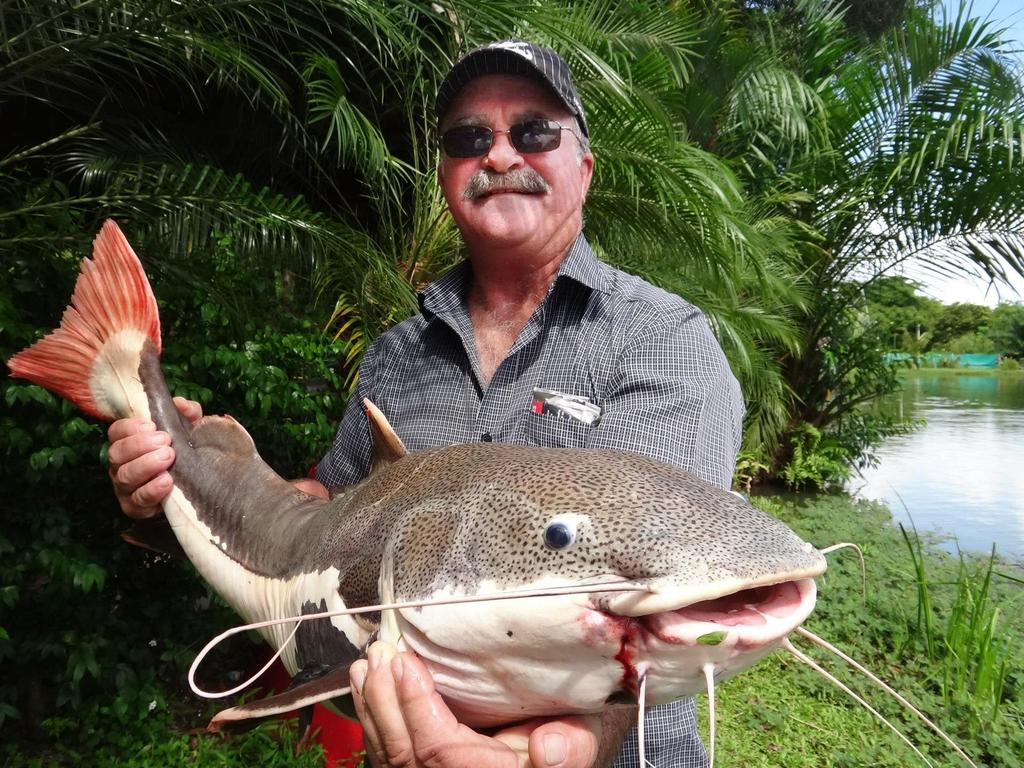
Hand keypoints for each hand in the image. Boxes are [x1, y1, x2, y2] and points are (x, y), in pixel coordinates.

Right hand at [107, 396, 201, 518]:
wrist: (193, 487)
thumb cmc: (183, 453)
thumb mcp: (188, 430)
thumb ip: (186, 414)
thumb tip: (181, 404)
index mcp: (128, 442)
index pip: (117, 431)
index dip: (130, 427)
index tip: (152, 425)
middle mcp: (121, 464)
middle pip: (117, 453)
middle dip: (140, 445)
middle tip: (165, 442)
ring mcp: (125, 487)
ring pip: (125, 476)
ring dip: (146, 466)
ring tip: (167, 458)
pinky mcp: (134, 507)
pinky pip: (138, 500)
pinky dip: (151, 491)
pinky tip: (166, 482)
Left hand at [350, 641, 612, 767]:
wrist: (558, 754)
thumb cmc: (569, 736)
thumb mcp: (582, 736)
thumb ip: (573, 745)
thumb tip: (551, 747)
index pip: (439, 750)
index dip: (417, 707)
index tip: (406, 663)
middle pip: (404, 754)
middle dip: (385, 701)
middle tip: (379, 655)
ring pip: (390, 757)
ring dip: (373, 708)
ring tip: (366, 666)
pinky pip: (389, 757)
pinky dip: (374, 722)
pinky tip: (367, 689)